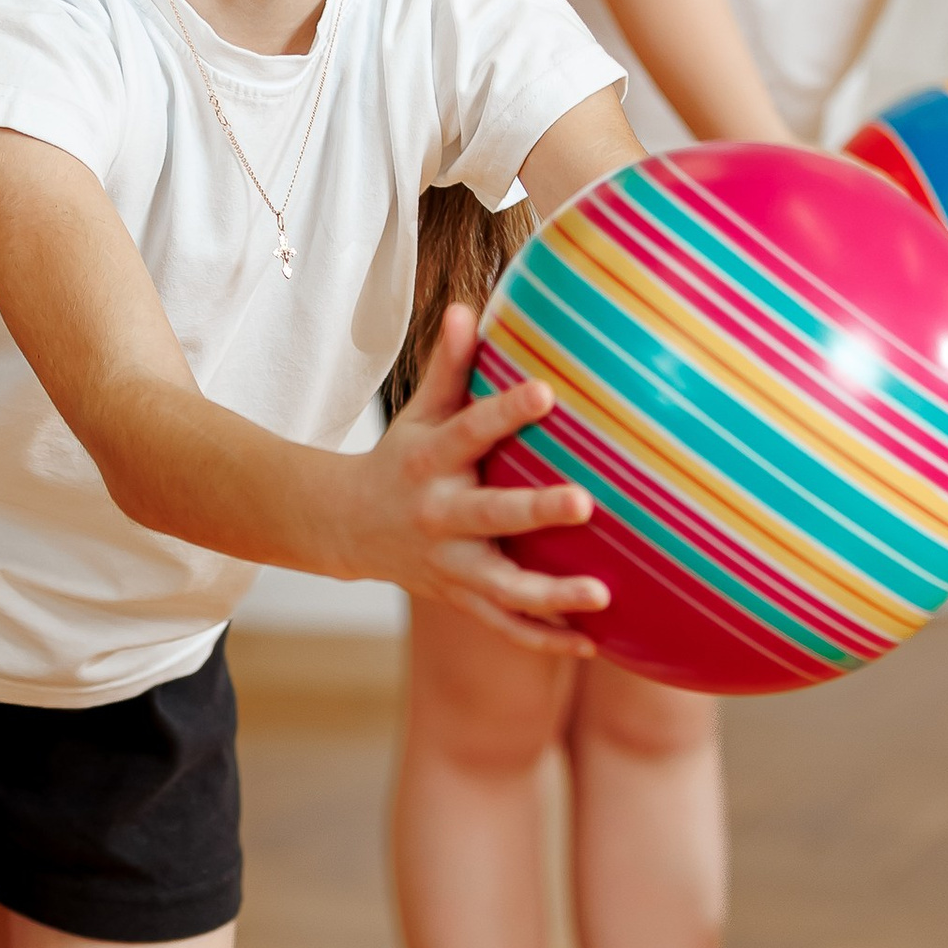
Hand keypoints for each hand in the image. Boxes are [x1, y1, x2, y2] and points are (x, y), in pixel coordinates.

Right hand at [344, 304, 608, 653]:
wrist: (345, 528)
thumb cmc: (402, 458)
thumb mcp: (419, 413)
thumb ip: (448, 365)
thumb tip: (466, 305)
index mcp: (431, 461)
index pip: (470, 431)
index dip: (506, 411)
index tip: (547, 391)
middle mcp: (440, 516)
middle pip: (491, 516)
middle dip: (535, 512)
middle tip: (584, 502)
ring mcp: (450, 565)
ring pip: (502, 588)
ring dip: (550, 595)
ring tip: (602, 594)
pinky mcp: (460, 598)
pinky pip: (505, 626)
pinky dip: (545, 638)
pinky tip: (592, 641)